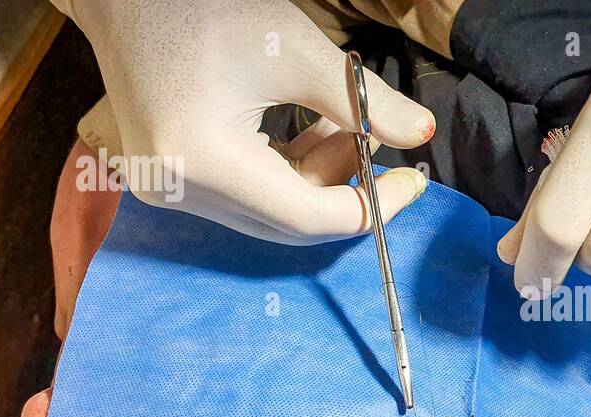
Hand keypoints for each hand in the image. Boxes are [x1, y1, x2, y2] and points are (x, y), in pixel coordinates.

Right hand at [56, 0, 434, 243]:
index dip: (372, 205)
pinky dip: (287, 170)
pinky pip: (246, 194)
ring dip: (318, 175)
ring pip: (271, 210)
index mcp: (203, 161)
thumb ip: (365, 102)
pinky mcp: (168, 180)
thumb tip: (422, 134)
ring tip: (347, 123)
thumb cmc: (206, 8)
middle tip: (385, 146)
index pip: (308, 217)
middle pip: (289, 221)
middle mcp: (178, 190)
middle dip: (346, 189)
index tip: (414, 179)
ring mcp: (168, 190)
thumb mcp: (297, 51)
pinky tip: (313, 129)